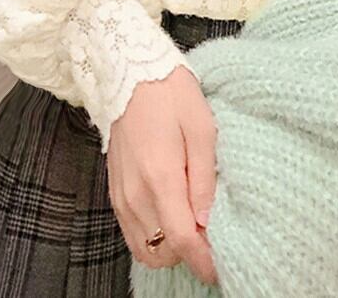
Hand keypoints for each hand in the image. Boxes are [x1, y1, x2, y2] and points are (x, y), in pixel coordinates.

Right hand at [107, 64, 219, 286]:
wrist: (129, 73)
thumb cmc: (171, 94)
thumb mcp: (202, 127)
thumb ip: (205, 178)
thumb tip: (208, 222)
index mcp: (160, 176)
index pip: (182, 239)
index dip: (204, 261)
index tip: (222, 265)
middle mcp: (135, 194)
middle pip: (163, 253)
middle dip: (189, 254)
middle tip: (211, 237)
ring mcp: (121, 196)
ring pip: (145, 249)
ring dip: (170, 248)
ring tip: (193, 225)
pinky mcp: (114, 192)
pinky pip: (133, 233)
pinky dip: (153, 237)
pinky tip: (172, 215)